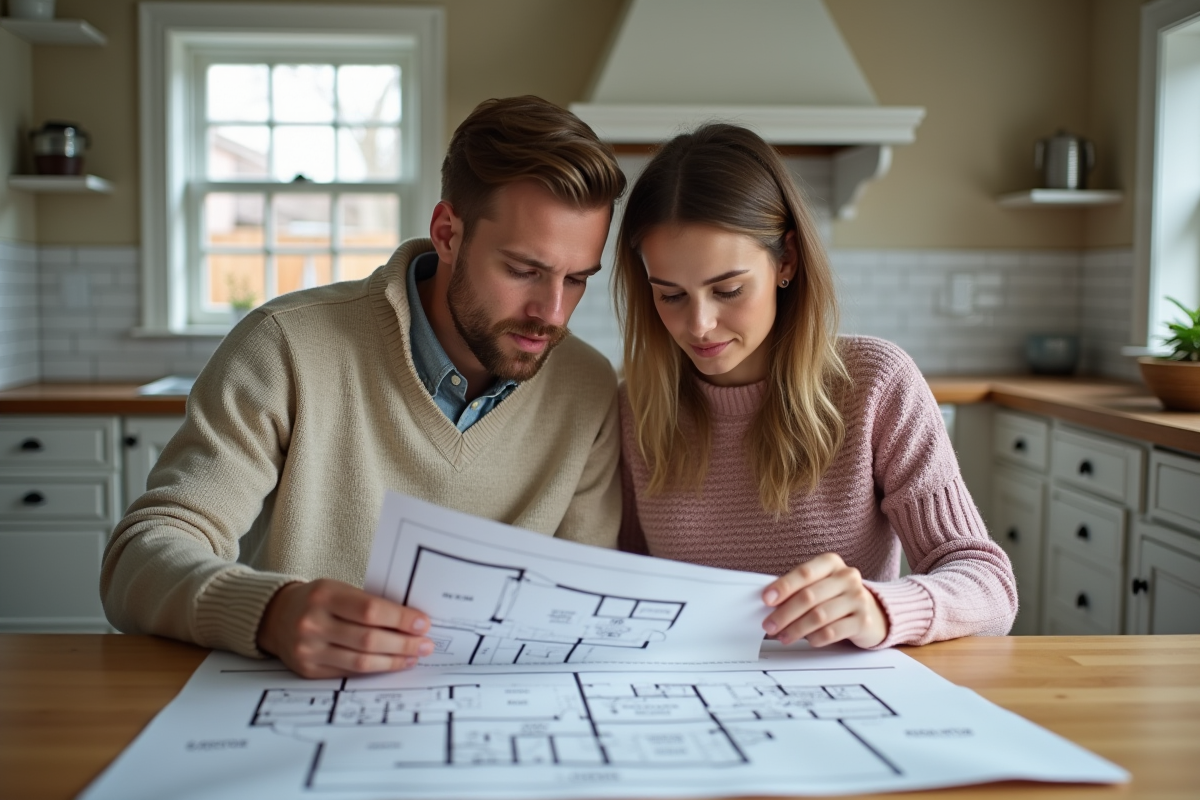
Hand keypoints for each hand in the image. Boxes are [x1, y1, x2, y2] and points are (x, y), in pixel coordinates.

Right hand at [257, 579, 433, 677]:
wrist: (276, 616)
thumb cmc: (318, 600)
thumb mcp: (339, 590)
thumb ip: (369, 603)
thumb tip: (411, 620)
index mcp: (324, 596)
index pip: (370, 610)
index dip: (400, 619)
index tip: (423, 623)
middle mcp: (313, 624)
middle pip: (369, 639)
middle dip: (404, 643)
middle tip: (426, 644)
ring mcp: (309, 650)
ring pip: (361, 662)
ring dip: (394, 660)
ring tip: (414, 656)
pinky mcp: (309, 671)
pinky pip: (349, 673)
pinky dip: (375, 669)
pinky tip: (391, 663)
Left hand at [761, 553, 887, 648]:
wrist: (873, 610)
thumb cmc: (836, 595)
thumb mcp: (819, 583)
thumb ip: (797, 589)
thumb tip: (770, 603)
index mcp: (831, 563)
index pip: (804, 573)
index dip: (783, 586)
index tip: (767, 599)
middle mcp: (847, 577)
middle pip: (809, 596)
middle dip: (785, 614)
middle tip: (770, 625)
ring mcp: (858, 598)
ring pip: (819, 616)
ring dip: (796, 629)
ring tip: (784, 636)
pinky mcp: (863, 621)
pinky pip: (832, 632)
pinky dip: (815, 638)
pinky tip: (807, 639)